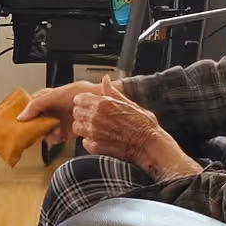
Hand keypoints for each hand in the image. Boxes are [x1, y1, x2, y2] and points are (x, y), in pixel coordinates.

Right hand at [19, 82, 80, 145]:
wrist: (104, 105)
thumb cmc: (85, 94)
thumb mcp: (57, 95)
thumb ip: (38, 104)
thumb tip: (23, 115)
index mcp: (51, 97)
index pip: (33, 103)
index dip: (24, 110)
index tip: (17, 119)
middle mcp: (56, 108)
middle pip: (38, 119)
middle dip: (33, 125)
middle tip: (28, 130)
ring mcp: (61, 120)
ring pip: (46, 130)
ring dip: (43, 133)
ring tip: (44, 134)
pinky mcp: (68, 131)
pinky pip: (56, 138)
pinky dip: (53, 140)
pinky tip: (52, 139)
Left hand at [71, 78, 199, 178]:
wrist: (149, 145)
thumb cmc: (143, 124)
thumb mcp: (129, 103)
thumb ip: (112, 91)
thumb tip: (105, 79)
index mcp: (103, 103)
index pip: (80, 98)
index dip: (83, 101)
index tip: (88, 104)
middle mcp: (96, 117)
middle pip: (76, 113)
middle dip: (82, 114)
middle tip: (92, 117)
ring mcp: (94, 133)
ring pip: (77, 128)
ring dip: (84, 128)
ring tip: (95, 129)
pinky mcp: (95, 147)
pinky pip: (85, 142)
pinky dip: (90, 141)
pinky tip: (100, 139)